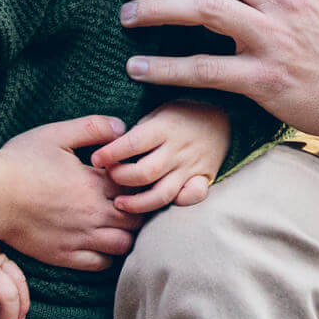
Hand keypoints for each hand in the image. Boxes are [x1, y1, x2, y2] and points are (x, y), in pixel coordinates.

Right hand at [0, 115, 143, 269]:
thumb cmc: (20, 162)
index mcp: (94, 183)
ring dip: (126, 234)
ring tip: (116, 222)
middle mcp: (93, 214)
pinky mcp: (65, 256)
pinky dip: (108, 255)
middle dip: (137, 209)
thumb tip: (121, 126)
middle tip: (127, 200)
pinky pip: (102, 264)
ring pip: (124, 245)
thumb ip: (92, 127)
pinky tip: (99, 240)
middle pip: (137, 219)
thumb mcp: (56, 134)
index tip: (128, 177)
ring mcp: (80, 238)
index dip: (138, 182)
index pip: (137, 187)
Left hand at [91, 100, 229, 213]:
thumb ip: (139, 130)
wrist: (223, 115)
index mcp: (164, 127)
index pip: (133, 144)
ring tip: (119, 204)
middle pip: (144, 173)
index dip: (110, 153)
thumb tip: (111, 145)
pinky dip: (175, 204)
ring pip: (163, 194)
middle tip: (108, 177)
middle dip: (121, 178)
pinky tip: (157, 207)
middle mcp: (178, 149)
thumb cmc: (181, 113)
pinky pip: (190, 198)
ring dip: (137, 203)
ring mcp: (191, 167)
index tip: (95, 159)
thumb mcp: (158, 111)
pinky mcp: (202, 179)